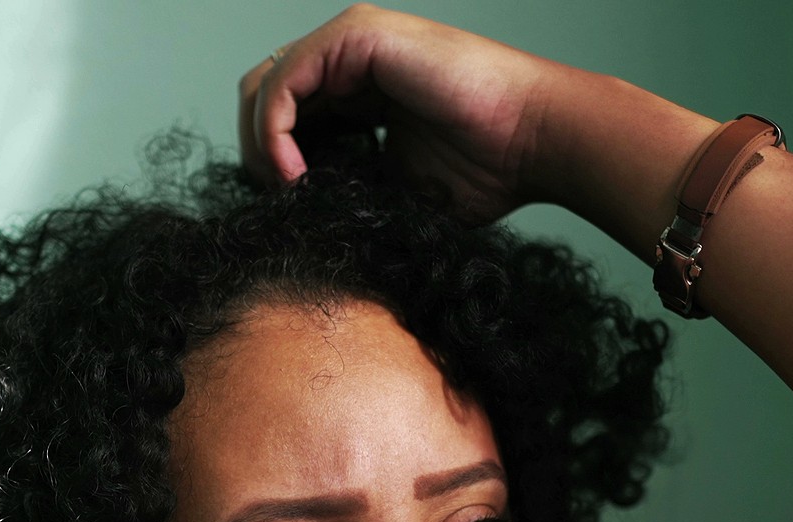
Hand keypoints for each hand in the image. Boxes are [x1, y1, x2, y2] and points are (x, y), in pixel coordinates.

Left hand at [237, 5, 564, 222]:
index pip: (286, 117)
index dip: (274, 165)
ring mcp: (351, 41)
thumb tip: (294, 213)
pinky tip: (294, 173)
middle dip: (259, 154)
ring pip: (263, 87)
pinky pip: (282, 82)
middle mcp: (350, 58)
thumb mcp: (393, 187)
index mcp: (359, 88)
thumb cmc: (486, 169)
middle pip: (262, 97)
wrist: (533, 141)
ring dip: (261, 146)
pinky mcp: (356, 37)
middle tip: (282, 202)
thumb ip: (344, 185)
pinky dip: (274, 132)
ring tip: (288, 190)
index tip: (292, 210)